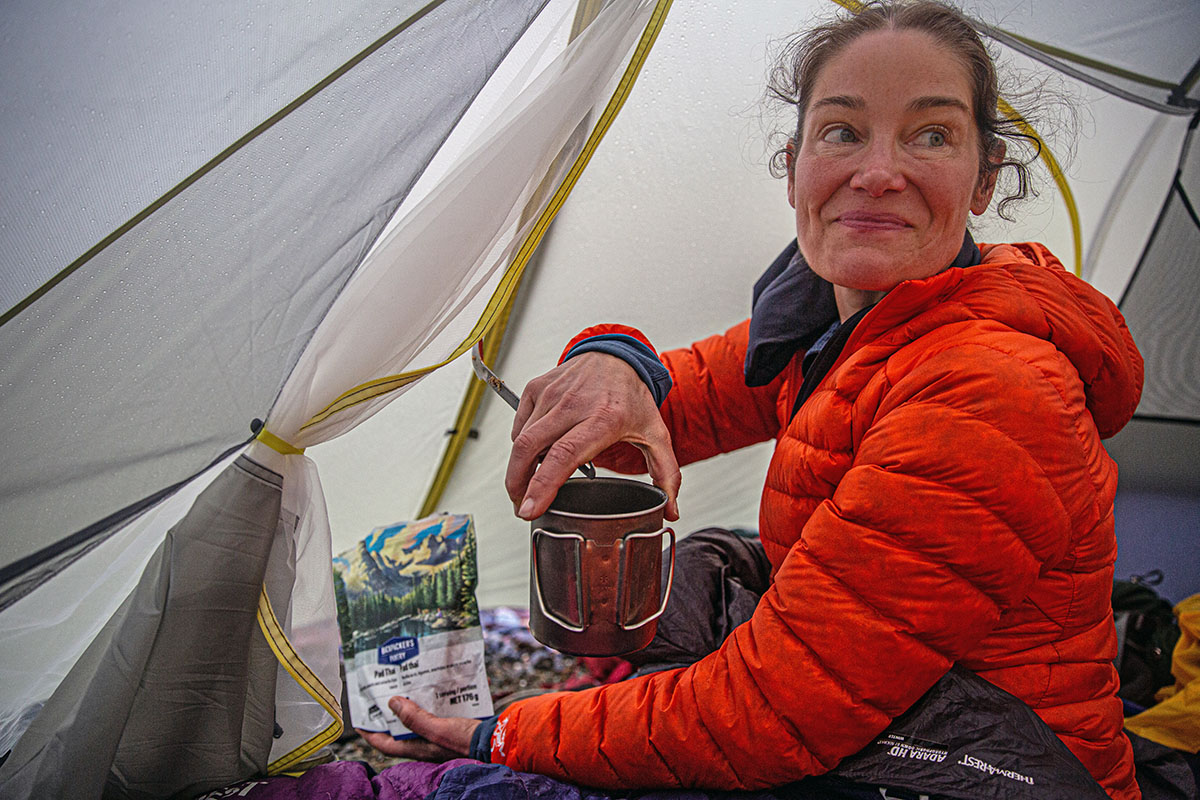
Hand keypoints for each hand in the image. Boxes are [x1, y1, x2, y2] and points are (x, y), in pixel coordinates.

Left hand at [357, 696, 479, 761]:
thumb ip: (414, 717)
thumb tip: (392, 702)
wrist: (495, 740)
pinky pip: (434, 715)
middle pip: (399, 730)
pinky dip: (431, 703)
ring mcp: (437, 736)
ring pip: (417, 720)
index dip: (369, 733)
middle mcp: (424, 743)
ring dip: (410, 706)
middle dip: (390, 714)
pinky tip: (435, 688)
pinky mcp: (450, 728)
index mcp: (417, 747)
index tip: (358, 720)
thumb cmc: (465, 740)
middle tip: (382, 695)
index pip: (384, 743)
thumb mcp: (436, 728)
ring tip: (406, 687)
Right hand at [506, 352, 680, 520]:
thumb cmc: (632, 398)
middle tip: (523, 508)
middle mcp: (573, 404)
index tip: (530, 509)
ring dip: (519, 470)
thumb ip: (666, 474)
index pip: (564, 455)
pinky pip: (519, 427)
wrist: (615, 356)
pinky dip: (521, 447)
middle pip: (530, 450)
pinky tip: (536, 454)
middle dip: (517, 486)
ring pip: (520, 441)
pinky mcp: (536, 388)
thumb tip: (671, 511)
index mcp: (604, 419)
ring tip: (530, 486)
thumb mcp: (655, 434)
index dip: (542, 485)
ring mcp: (551, 394)